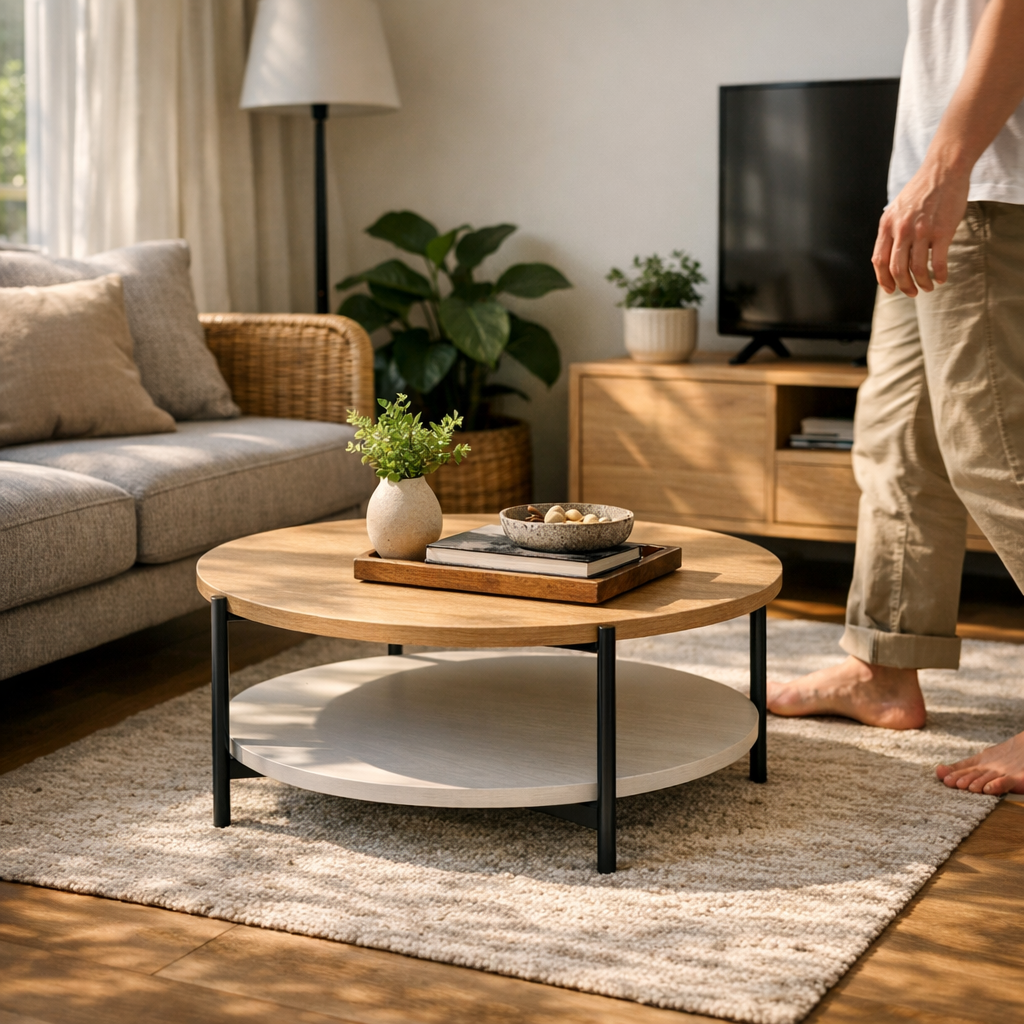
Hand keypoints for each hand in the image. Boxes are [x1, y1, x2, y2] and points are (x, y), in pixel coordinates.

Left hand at [871, 158, 969, 295]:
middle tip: (912, 292)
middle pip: (896, 269)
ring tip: (928, 287)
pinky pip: (938, 261)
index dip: (884, 280)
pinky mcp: (942, 231)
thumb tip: (891, 256)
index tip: (891, 289)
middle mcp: (901, 230)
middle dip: (903, 286)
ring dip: (922, 283)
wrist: (943, 169)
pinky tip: (942, 279)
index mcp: (887, 225)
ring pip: (916, 269)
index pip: (879, 261)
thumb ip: (892, 231)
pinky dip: (939, 274)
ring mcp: (921, 231)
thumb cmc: (921, 191)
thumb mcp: (897, 209)